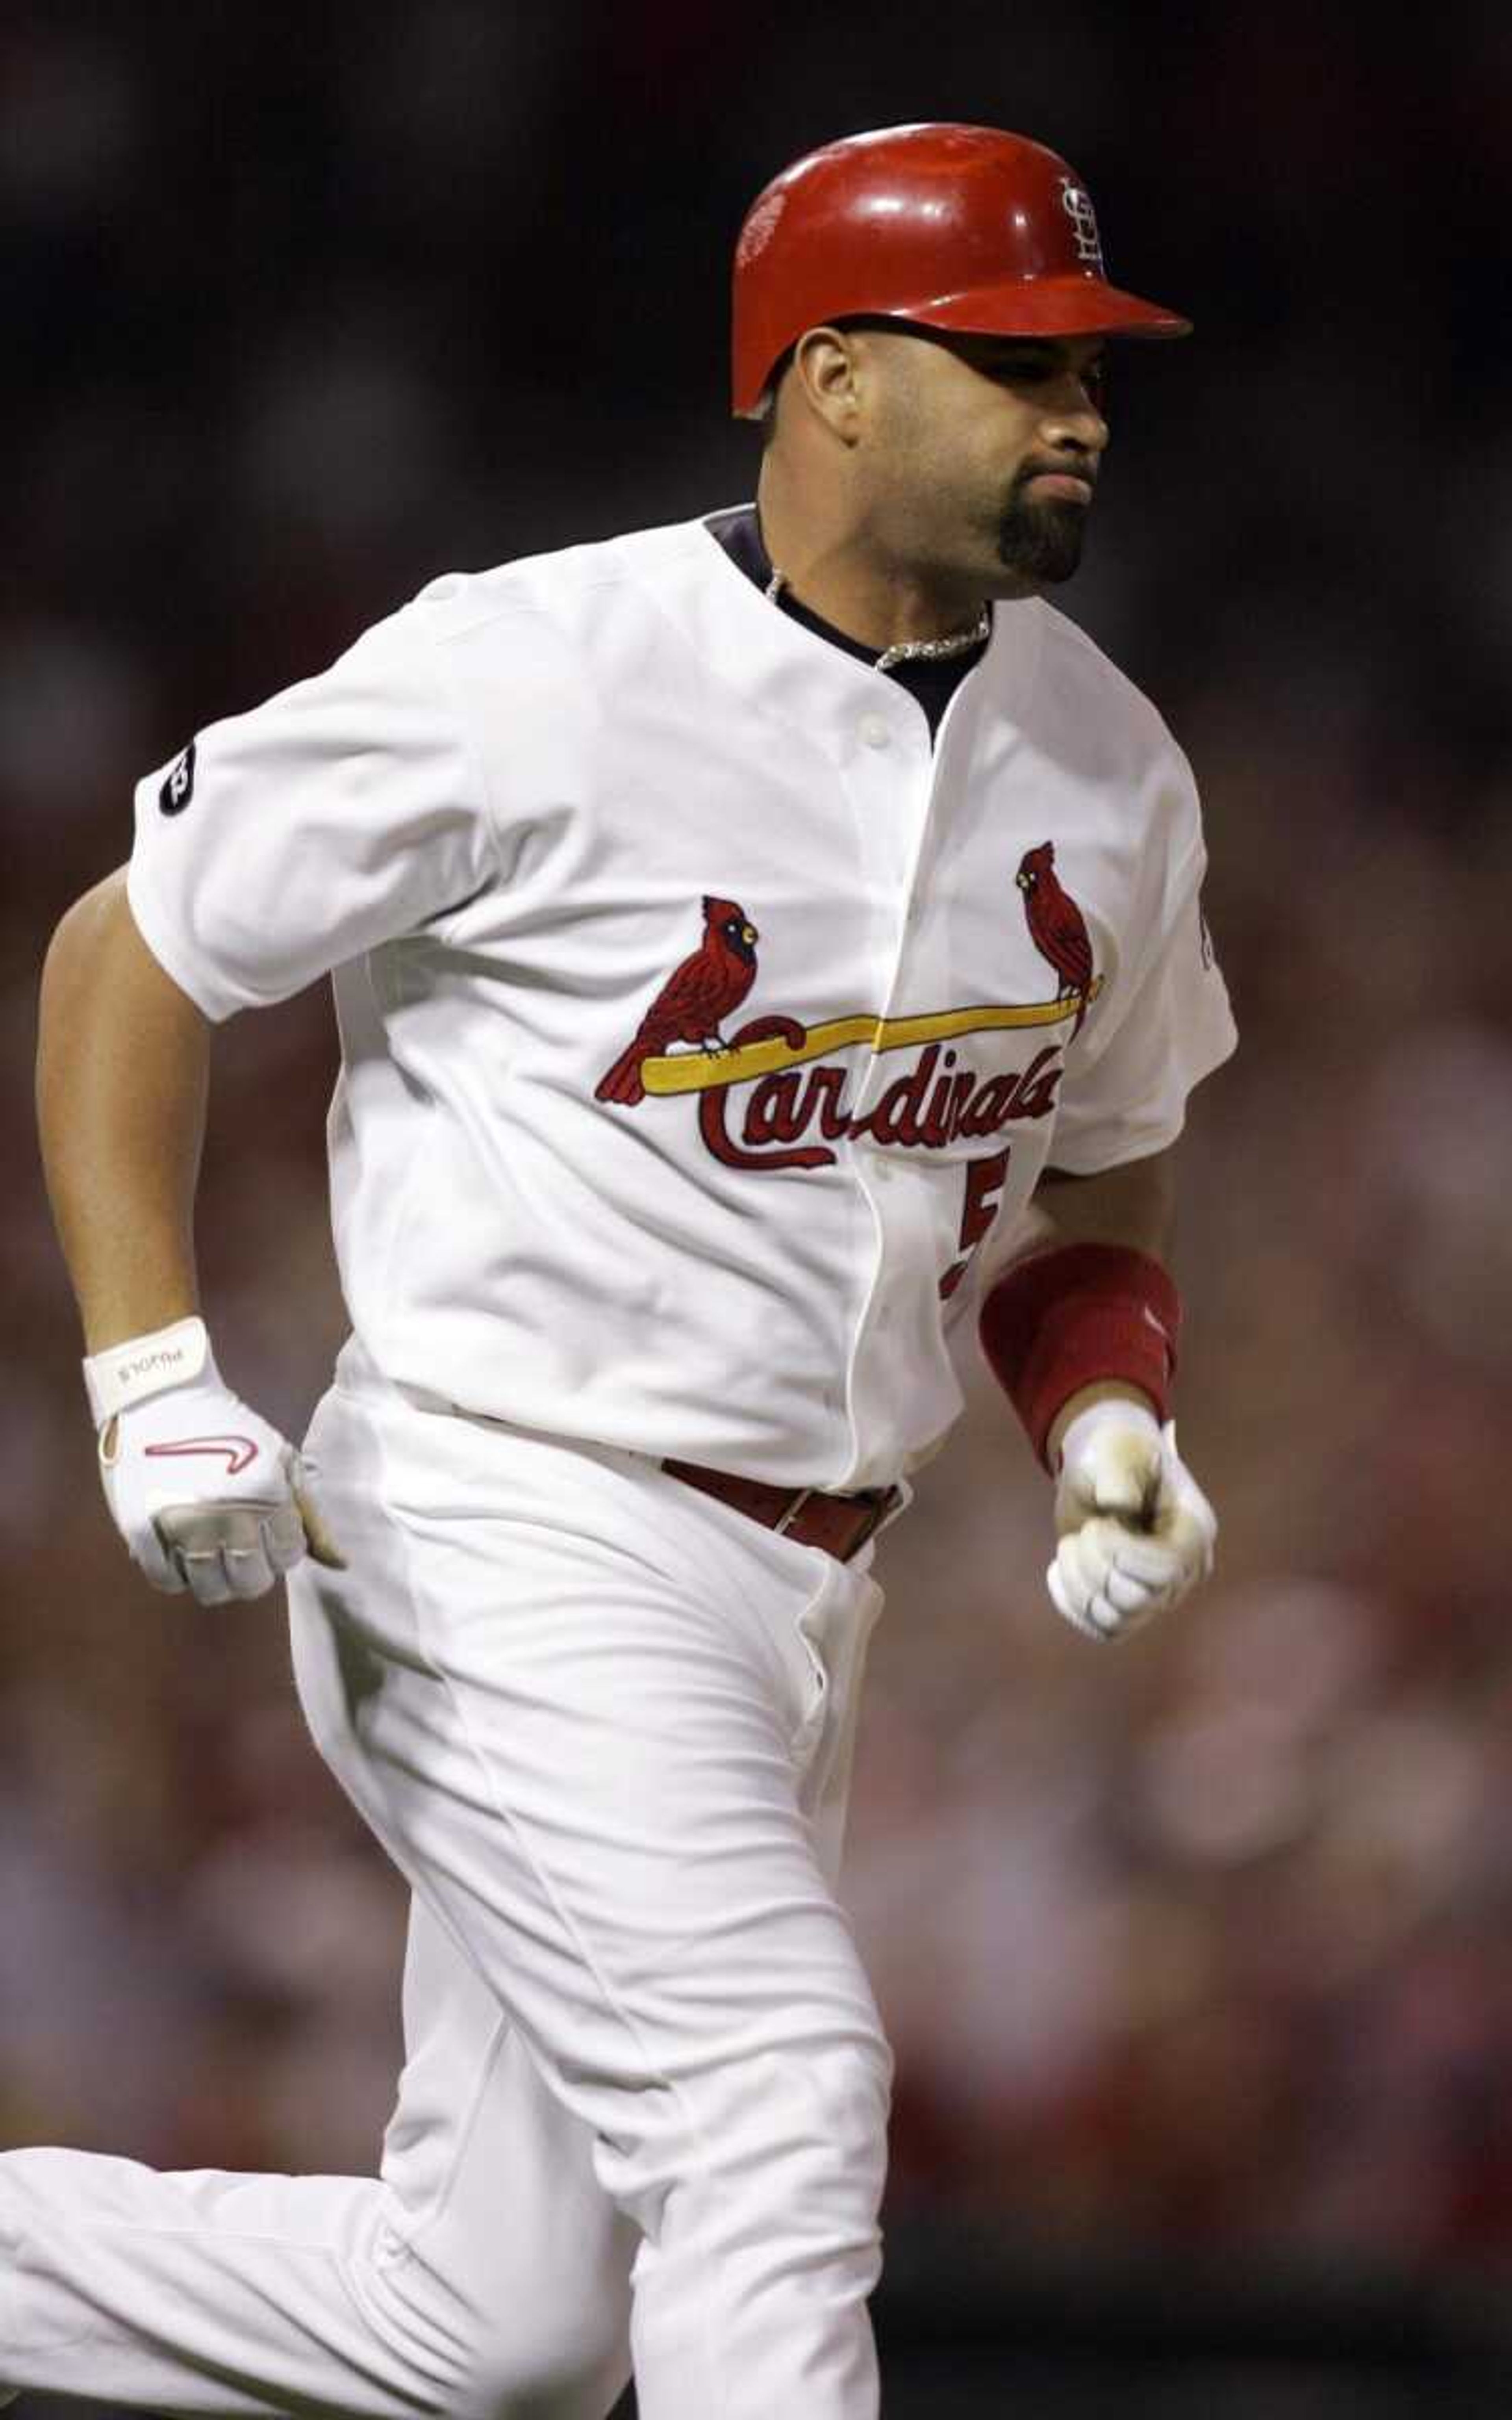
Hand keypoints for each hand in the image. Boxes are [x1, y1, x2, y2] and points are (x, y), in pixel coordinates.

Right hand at [84, 1318, 342, 1604]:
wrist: (162, 1397)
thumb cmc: (229, 1429)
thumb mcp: (281, 1462)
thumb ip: (311, 1516)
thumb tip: (340, 1564)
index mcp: (266, 1497)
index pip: (287, 1558)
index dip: (280, 1550)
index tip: (266, 1533)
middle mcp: (226, 1516)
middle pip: (250, 1583)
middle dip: (252, 1572)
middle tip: (239, 1550)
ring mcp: (182, 1525)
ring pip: (210, 1590)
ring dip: (215, 1577)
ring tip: (210, 1550)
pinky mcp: (142, 1529)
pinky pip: (166, 1580)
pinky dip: (176, 1575)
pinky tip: (180, 1551)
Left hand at [1047, 1399, 1214, 1642]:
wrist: (1101, 1467)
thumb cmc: (1114, 1452)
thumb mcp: (1115, 1450)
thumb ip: (1118, 1474)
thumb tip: (1118, 1508)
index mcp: (1194, 1529)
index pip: (1164, 1570)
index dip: (1120, 1554)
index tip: (1100, 1523)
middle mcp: (1185, 1569)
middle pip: (1136, 1599)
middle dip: (1094, 1565)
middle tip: (1086, 1529)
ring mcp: (1159, 1592)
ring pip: (1116, 1619)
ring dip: (1078, 1583)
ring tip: (1070, 1544)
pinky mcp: (1130, 1605)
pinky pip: (1104, 1630)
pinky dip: (1072, 1604)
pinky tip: (1059, 1570)